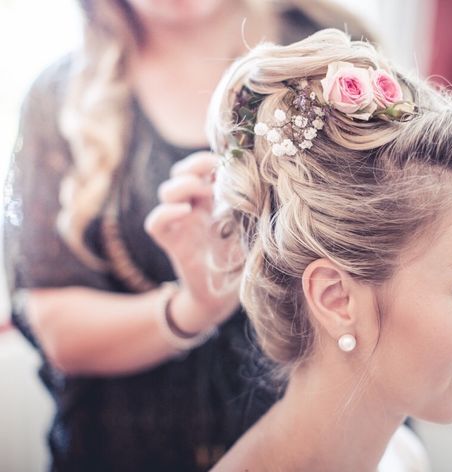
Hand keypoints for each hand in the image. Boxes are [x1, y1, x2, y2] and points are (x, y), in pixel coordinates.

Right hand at [145, 151, 240, 332]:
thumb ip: (252, 206)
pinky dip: (165, 212)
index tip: (223, 160)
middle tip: (212, 172)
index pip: (199, 170)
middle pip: (179, 174)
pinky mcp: (172, 243)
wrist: (225, 296)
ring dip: (182, 185)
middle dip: (192, 166)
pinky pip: (155, 223)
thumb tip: (262, 179)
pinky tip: (185, 211)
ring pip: (166, 192)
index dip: (206, 160)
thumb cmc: (241, 261)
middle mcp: (194, 209)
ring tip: (203, 191)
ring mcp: (181, 225)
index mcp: (213, 202)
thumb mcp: (251, 228)